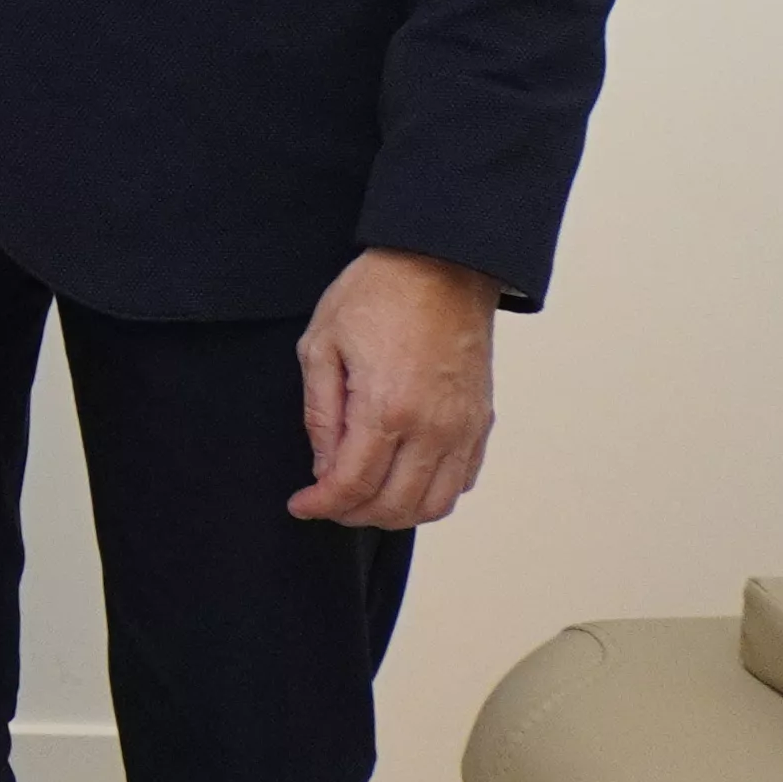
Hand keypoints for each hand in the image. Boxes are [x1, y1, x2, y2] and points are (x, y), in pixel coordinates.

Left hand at [294, 249, 497, 526]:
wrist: (440, 266)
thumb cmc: (376, 296)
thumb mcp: (321, 345)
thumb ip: (321, 414)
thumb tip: (323, 467)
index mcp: (387, 408)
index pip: (352, 484)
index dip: (321, 505)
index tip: (300, 505)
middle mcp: (433, 428)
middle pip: (395, 506)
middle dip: (353, 515)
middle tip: (327, 503)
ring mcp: (463, 429)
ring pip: (434, 505)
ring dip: (394, 514)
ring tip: (362, 498)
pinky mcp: (481, 422)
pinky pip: (462, 481)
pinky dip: (431, 496)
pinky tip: (402, 481)